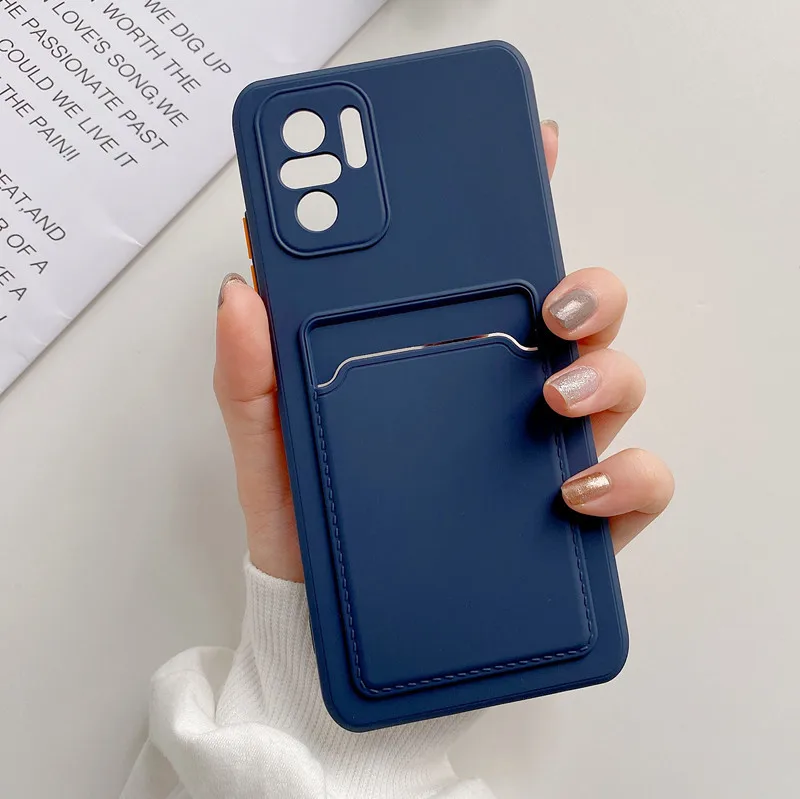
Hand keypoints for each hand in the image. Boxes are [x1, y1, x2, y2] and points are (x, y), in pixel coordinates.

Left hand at [214, 121, 672, 579]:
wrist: (328, 620)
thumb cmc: (307, 522)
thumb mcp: (268, 440)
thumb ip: (251, 368)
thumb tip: (243, 287)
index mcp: (443, 356)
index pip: (492, 267)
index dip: (518, 202)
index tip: (529, 149)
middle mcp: (503, 392)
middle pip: (577, 314)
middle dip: (587, 289)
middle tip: (551, 303)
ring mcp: (545, 450)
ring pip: (617, 382)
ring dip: (606, 375)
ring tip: (555, 397)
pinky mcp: (574, 517)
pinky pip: (634, 484)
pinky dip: (625, 479)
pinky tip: (576, 491)